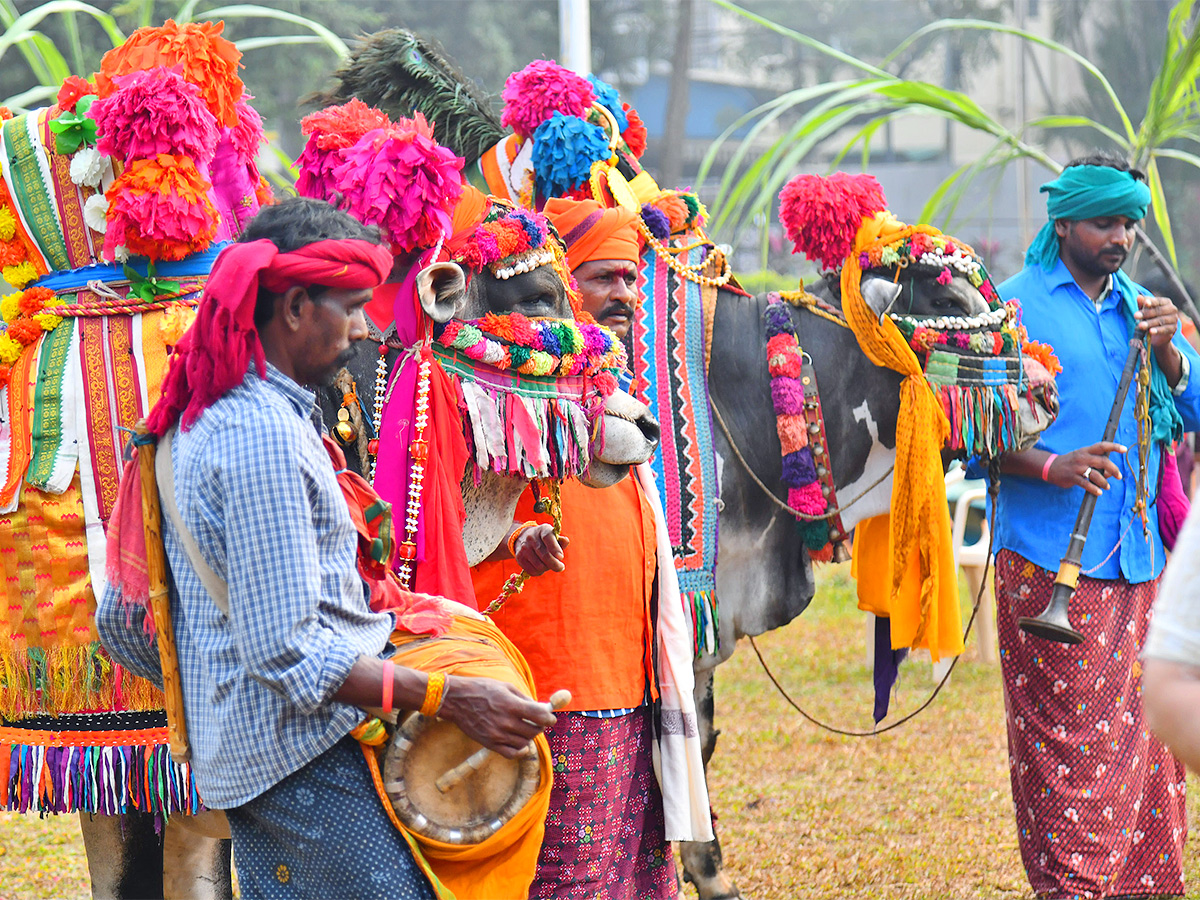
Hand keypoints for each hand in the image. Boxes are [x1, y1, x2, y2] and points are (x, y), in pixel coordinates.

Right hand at [438, 675, 556, 757]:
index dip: (549, 718)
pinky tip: (518, 741)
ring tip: (524, 728)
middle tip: (536, 722)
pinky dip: (519, 749)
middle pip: (534, 731)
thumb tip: (540, 708)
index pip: (540, 716)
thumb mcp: (506, 687)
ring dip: (528, 736)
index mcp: (511, 705)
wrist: (456, 700)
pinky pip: (512, 753)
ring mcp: (498, 735)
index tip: (550, 718)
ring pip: (525, 743)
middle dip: (539, 726)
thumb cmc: (482, 689)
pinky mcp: (490, 744)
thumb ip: (524, 699)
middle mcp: (506, 722)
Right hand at [513, 523, 569, 575]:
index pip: (548, 537)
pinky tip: (541, 567)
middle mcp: (531, 538)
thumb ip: (560, 540)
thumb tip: (565, 541)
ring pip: (539, 565)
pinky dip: (539, 572)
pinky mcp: (519, 558)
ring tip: (549, 565)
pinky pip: (532, 571)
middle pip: (544, 555)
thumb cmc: (544, 539)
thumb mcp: (553, 536)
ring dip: (547, 568)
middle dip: (555, 564)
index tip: (561, 557)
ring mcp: (524, 548)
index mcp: (543, 530)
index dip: (555, 548)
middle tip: (560, 567)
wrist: (523, 538)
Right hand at [1046, 443, 1124, 495]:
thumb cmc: (1071, 463)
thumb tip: (1112, 473)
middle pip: (1102, 461)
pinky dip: (1094, 489)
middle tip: (1119, 476)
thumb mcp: (1083, 459)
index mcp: (1086, 451)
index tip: (1124, 449)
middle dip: (1113, 469)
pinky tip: (1098, 492)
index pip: (1102, 446)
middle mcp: (1082, 457)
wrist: (1050, 467)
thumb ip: (1098, 465)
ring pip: (1095, 474)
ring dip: (1104, 482)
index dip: (1114, 447)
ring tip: (1107, 487)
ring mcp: (1077, 467)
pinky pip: (1086, 484)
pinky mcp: (1072, 477)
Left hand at [1135, 294, 1179, 351]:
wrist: (1158, 333)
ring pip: (1161, 320)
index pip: (1158, 301)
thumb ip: (1142, 304)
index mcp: (1166, 302)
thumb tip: (1139, 297)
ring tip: (1140, 326)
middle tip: (1135, 316)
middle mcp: (1172, 309)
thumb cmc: (1151, 317)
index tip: (1145, 303)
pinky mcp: (1173, 328)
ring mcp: (1174, 319)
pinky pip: (1165, 329)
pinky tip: (1150, 332)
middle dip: (1146, 313)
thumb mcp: (1145, 310)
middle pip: (1159, 311)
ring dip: (1150, 323)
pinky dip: (1157, 330)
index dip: (1151, 302)